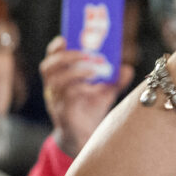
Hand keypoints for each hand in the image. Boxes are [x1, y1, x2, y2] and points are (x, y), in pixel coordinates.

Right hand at [40, 36, 132, 156]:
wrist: (85, 137)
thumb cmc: (91, 110)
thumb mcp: (105, 92)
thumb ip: (116, 80)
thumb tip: (128, 68)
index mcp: (60, 79)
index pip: (51, 59)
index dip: (55, 48)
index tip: (65, 38)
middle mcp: (54, 89)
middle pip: (48, 67)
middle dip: (65, 56)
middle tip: (85, 53)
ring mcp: (57, 101)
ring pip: (56, 81)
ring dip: (74, 72)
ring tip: (92, 70)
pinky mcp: (64, 113)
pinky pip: (66, 97)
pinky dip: (78, 88)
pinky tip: (91, 87)